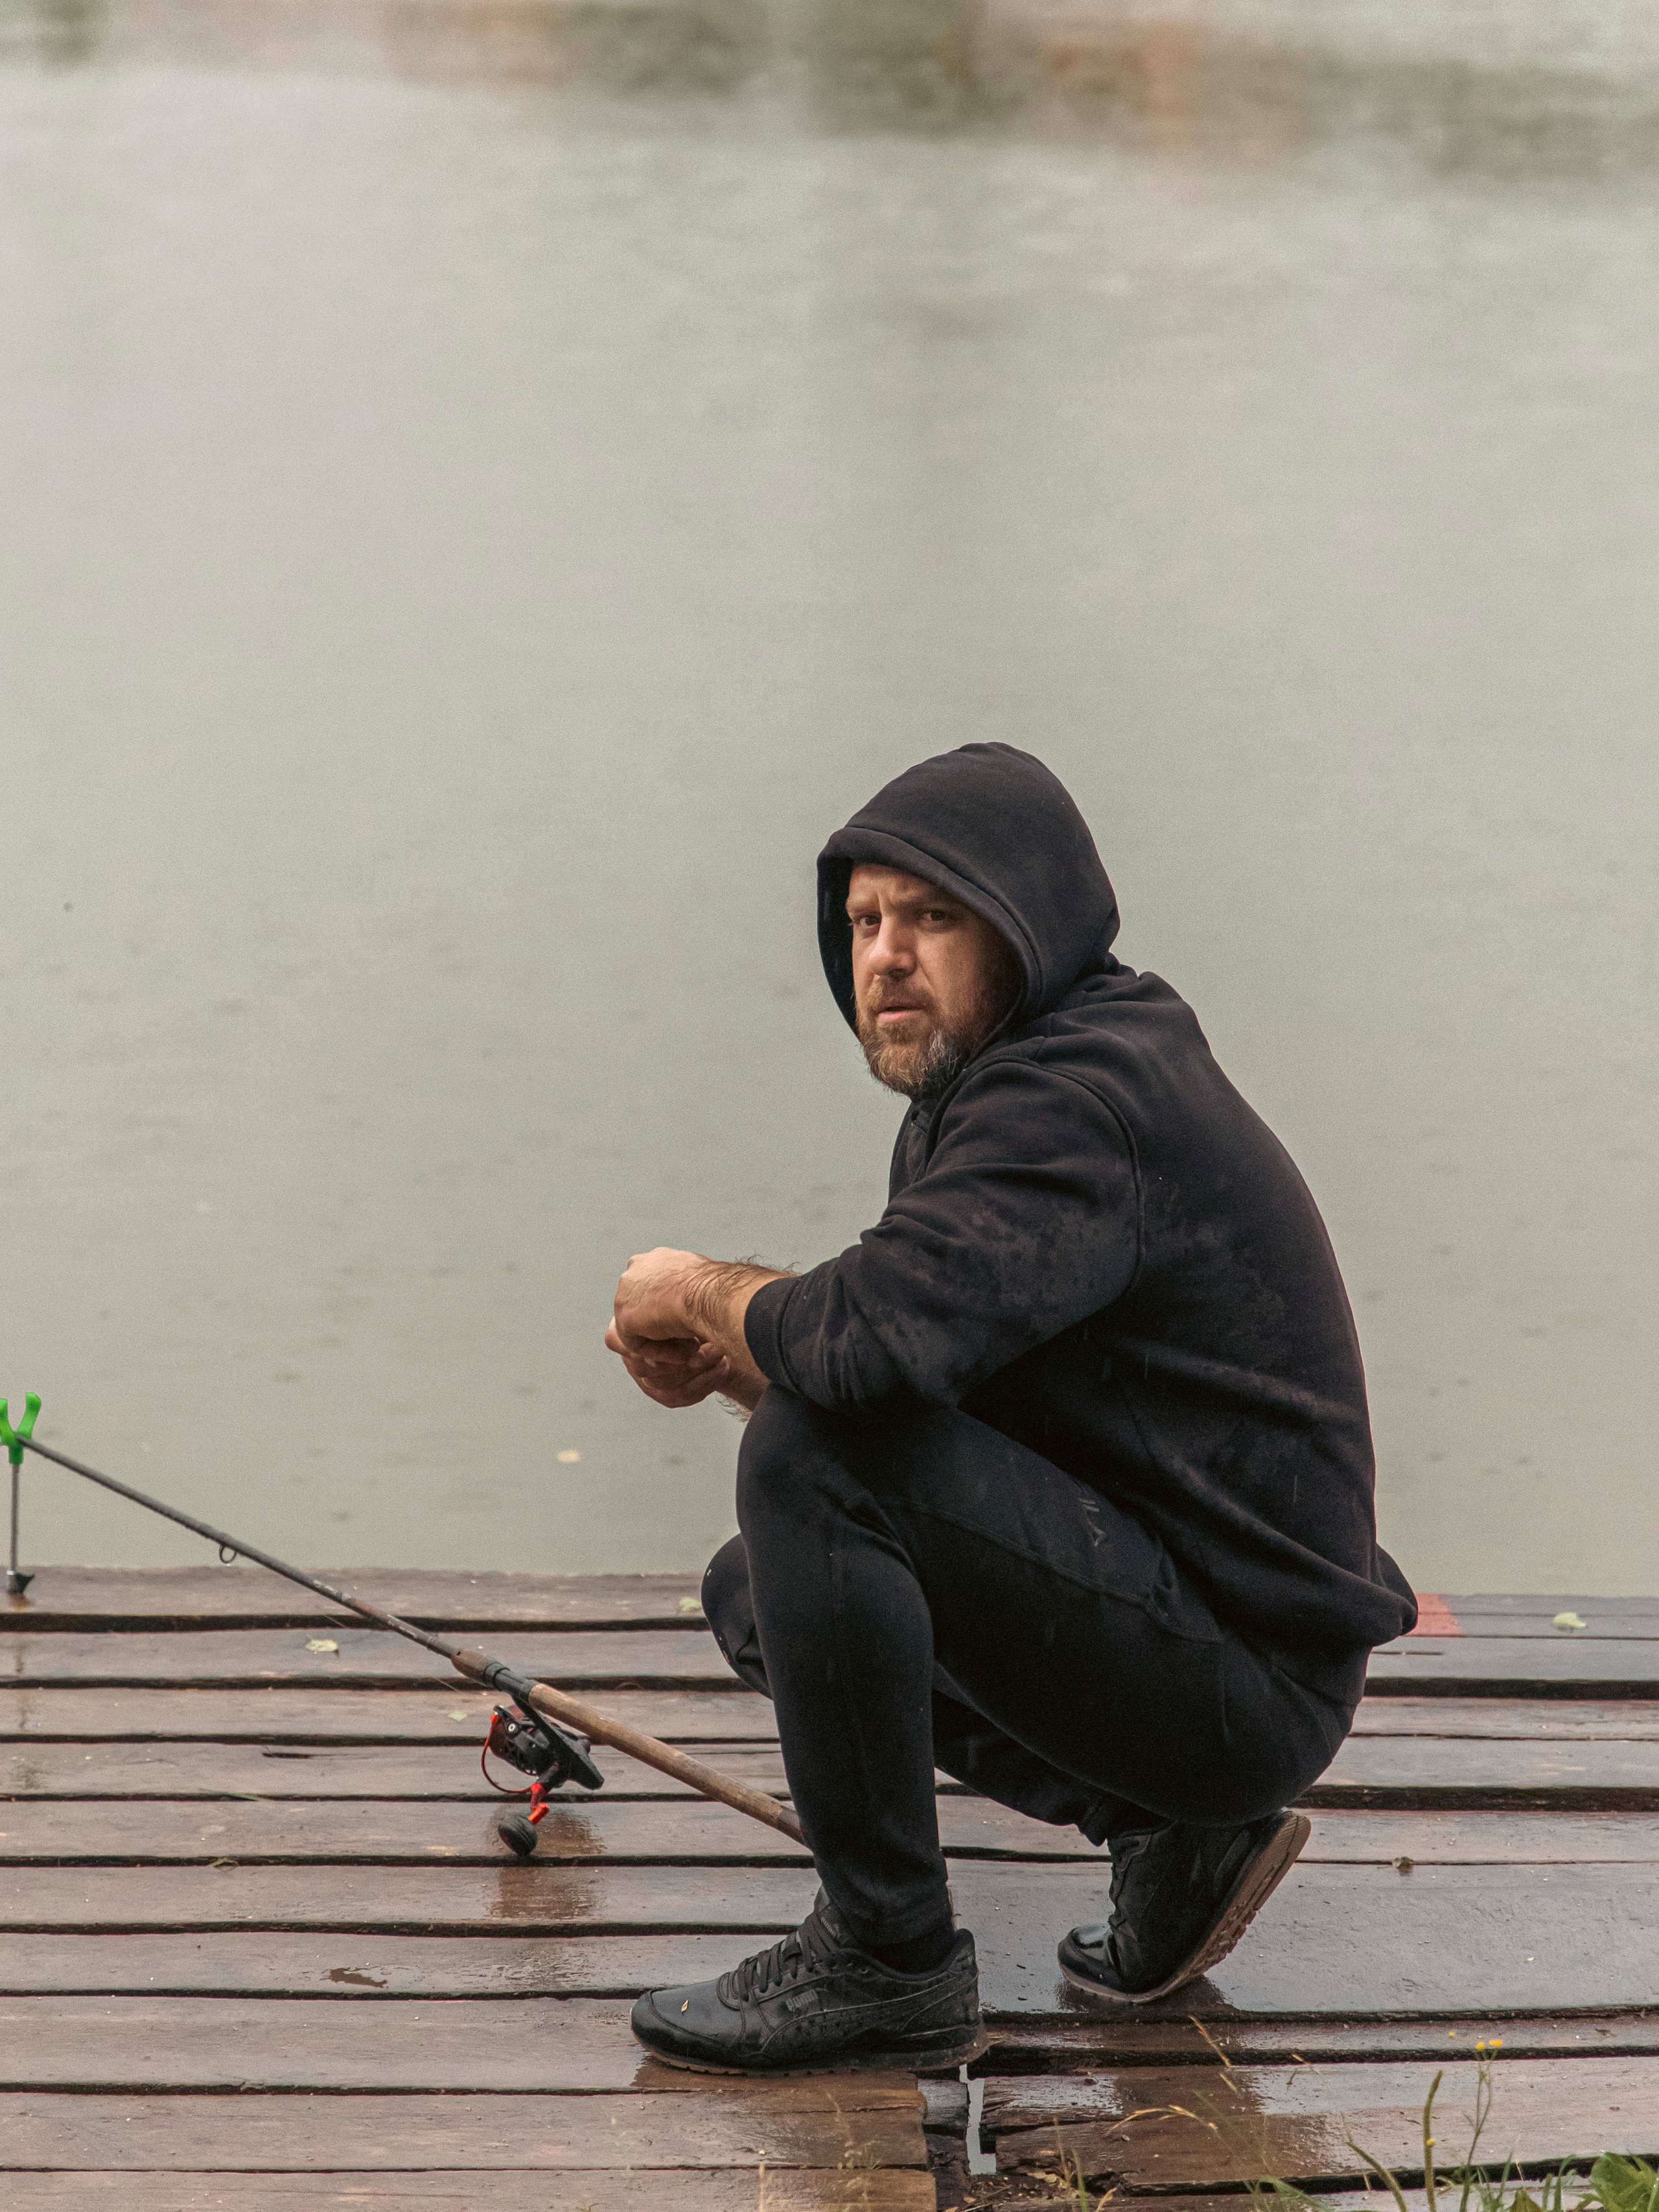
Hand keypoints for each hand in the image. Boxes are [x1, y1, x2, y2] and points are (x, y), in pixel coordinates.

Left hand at [606, 1245, 776, 1411]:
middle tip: (692, 1342)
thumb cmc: (718, 1289)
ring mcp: (626, 1293)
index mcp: (655, 1258)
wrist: (711, 1295)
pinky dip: (662, 1353)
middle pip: (645, 1308)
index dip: (672, 1310)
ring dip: (666, 1342)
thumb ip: (695, 1289)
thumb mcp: (707, 1283)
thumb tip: (710, 1299)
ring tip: (693, 1351)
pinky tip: (685, 1354)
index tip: (693, 1323)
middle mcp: (636, 1269)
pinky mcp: (625, 1317)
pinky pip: (640, 1345)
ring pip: (643, 1329)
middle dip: (664, 1327)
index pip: (655, 1288)